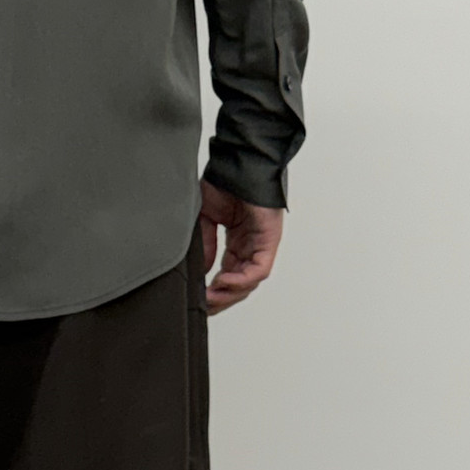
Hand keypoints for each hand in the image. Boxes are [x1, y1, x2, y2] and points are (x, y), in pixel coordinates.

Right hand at [198, 179, 283, 312]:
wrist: (238, 163)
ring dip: (230, 293)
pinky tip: (223, 282)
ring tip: (211, 298)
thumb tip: (201, 271)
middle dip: (222, 299)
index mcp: (237, 241)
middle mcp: (251, 246)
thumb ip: (205, 245)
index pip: (228, 275)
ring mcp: (261, 244)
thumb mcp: (206, 218)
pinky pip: (259, 269)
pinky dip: (242, 280)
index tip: (199, 299)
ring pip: (250, 281)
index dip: (214, 290)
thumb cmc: (224, 181)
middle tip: (205, 307)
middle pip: (240, 284)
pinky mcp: (269, 240)